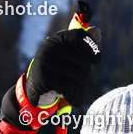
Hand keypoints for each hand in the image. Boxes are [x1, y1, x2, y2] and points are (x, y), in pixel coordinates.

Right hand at [2, 12, 101, 129]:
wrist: (34, 89)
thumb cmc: (56, 71)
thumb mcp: (67, 56)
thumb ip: (82, 46)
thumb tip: (98, 33)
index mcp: (57, 39)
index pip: (79, 37)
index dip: (91, 48)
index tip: (96, 60)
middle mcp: (49, 48)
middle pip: (82, 62)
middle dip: (86, 77)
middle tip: (81, 84)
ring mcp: (45, 63)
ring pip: (77, 77)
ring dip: (81, 89)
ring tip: (76, 92)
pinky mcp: (43, 79)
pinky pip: (69, 88)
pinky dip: (76, 97)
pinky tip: (75, 100)